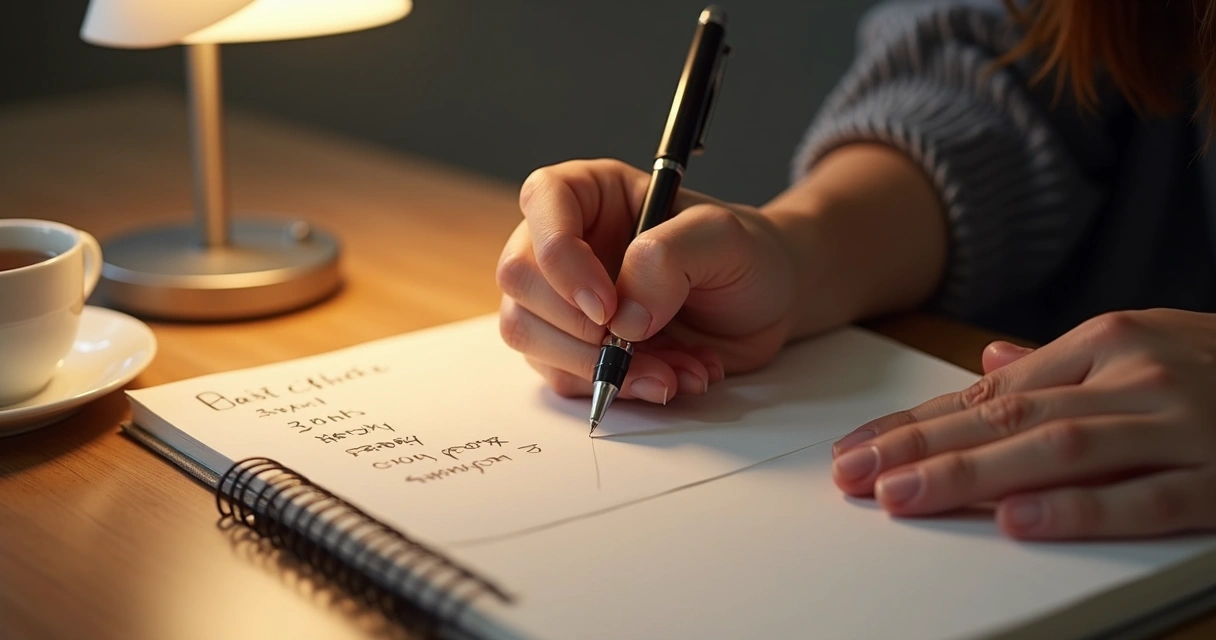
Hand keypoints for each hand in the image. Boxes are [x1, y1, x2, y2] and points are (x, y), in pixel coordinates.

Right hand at [496, 159, 796, 403]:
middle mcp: (567, 242)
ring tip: (670, 370)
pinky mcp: (575, 346)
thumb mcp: (723, 238)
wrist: (764, 307)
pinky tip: (671, 376)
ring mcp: (563, 298)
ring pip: (528, 334)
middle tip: (639, 343)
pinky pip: (565, 376)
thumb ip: (670, 257)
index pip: (543, 202)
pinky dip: (618, 387)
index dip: (562, 257)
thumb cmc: (744, 256)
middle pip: (519, 278)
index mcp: (592, 193)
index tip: (607, 306)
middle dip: (578, 326)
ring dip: (599, 366)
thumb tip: (624, 315)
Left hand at [831, 309, 1215, 539]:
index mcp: (1107, 342)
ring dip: (971, 475)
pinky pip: (1142, 496)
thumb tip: (987, 365)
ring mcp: (1181, 424)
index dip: (916, 423)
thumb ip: (1062, 363)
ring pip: (1057, 450)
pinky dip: (1077, 510)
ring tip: (903, 496)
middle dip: (919, 448)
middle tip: (854, 476)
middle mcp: (1135, 375)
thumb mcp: (1149, 345)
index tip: (859, 449)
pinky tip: (1015, 521)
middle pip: (1005, 416)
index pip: (987, 391)